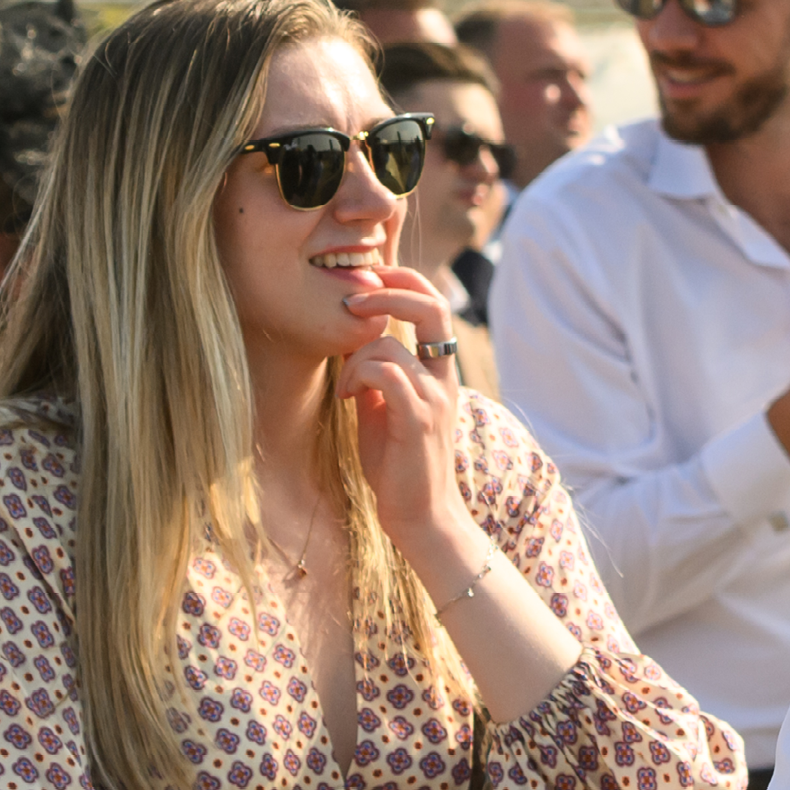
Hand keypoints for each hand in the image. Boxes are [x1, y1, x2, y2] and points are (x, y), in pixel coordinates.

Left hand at [341, 266, 473, 552]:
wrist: (421, 512)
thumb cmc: (398, 463)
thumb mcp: (385, 408)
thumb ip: (377, 374)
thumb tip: (352, 343)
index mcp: (439, 371)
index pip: (433, 305)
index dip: (403, 279)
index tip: (369, 276)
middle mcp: (443, 378)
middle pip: (430, 306)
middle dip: (387, 290)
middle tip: (352, 299)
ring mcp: (434, 397)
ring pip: (388, 345)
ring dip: (353, 360)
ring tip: (346, 389)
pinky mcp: (419, 418)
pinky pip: (386, 374)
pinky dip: (358, 378)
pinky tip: (350, 399)